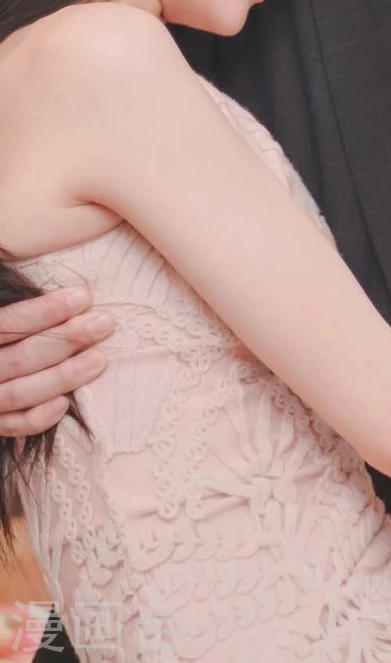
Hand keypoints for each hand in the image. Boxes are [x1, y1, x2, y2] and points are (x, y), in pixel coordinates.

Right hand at [0, 285, 113, 436]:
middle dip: (65, 340)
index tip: (84, 296)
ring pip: (20, 393)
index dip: (44, 311)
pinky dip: (36, 419)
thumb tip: (33, 238)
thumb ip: (10, 286)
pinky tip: (64, 405)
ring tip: (100, 359)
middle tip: (106, 323)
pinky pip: (10, 427)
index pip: (6, 325)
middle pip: (19, 358)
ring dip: (63, 377)